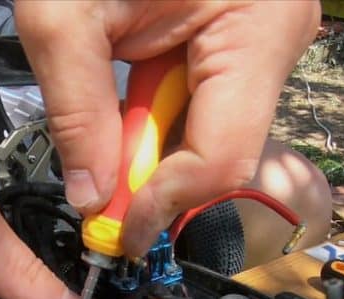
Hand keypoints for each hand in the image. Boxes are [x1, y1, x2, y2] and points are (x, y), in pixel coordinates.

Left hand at [16, 0, 319, 256]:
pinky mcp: (245, 32)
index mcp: (256, 26)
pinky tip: (132, 91)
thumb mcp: (64, 11)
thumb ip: (75, 111)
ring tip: (110, 115)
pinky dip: (162, 112)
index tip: (114, 231)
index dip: (163, 207)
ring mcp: (266, 33)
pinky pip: (209, 97)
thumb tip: (89, 194)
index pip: (222, 160)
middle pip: (223, 149)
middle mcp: (279, 35)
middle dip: (155, 176)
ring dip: (155, 142)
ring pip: (215, 129)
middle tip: (97, 185)